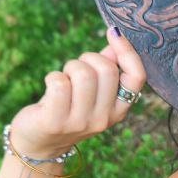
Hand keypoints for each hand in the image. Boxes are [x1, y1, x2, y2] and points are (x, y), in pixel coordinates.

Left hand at [9, 27, 145, 157]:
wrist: (40, 144)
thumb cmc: (67, 109)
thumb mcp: (93, 93)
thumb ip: (106, 68)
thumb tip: (115, 39)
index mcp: (118, 110)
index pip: (136, 77)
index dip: (127, 51)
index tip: (113, 33)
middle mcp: (103, 119)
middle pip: (106, 69)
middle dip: (88, 58)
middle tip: (76, 69)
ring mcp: (80, 122)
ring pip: (82, 73)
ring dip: (69, 67)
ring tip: (64, 79)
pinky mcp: (55, 121)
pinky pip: (59, 82)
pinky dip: (52, 76)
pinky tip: (50, 86)